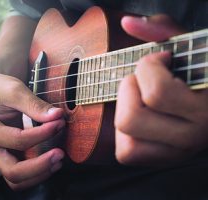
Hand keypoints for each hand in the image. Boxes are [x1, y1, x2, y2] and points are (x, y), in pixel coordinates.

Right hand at [0, 70, 64, 189]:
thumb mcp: (14, 91)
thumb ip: (35, 105)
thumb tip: (57, 115)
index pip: (19, 140)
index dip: (43, 133)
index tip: (59, 122)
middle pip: (13, 171)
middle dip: (41, 165)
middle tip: (60, 154)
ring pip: (16, 179)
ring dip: (39, 174)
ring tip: (58, 161)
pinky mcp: (7, 155)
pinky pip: (19, 173)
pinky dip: (35, 173)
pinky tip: (50, 162)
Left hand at [115, 15, 207, 165]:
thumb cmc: (202, 72)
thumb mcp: (190, 48)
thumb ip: (162, 31)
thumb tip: (127, 22)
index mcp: (205, 108)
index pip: (156, 92)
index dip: (148, 67)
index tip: (160, 59)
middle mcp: (191, 136)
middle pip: (130, 119)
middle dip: (128, 90)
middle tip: (143, 81)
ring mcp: (174, 151)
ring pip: (125, 139)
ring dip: (125, 111)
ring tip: (141, 100)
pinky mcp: (160, 158)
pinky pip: (126, 153)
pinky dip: (124, 134)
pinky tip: (138, 117)